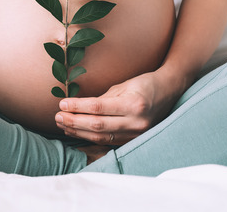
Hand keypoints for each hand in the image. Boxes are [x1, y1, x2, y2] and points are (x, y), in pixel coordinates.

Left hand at [54, 70, 184, 145]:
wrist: (169, 92)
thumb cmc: (144, 84)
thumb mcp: (124, 86)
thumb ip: (103, 98)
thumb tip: (78, 106)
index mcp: (133, 104)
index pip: (98, 108)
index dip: (78, 107)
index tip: (62, 104)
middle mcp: (136, 122)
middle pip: (97, 126)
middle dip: (74, 122)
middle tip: (57, 116)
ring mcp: (136, 133)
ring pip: (101, 137)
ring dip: (78, 131)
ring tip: (63, 124)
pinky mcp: (134, 140)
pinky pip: (108, 142)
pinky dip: (90, 138)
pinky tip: (77, 133)